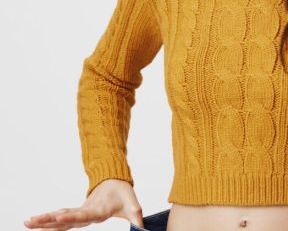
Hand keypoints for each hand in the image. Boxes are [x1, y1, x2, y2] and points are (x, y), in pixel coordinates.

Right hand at [24, 179, 144, 229]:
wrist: (114, 180)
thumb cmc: (123, 194)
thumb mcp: (133, 205)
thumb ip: (136, 218)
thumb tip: (142, 230)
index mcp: (99, 209)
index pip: (83, 215)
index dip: (72, 217)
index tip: (58, 218)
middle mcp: (86, 211)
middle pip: (65, 216)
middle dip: (48, 220)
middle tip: (31, 222)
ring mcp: (79, 211)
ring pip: (59, 216)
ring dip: (44, 220)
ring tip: (27, 223)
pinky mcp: (76, 213)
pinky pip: (60, 218)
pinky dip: (47, 221)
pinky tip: (34, 225)